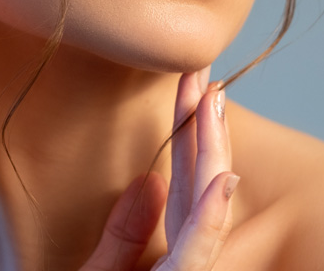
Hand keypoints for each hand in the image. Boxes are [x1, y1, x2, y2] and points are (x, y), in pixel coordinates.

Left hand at [81, 69, 237, 269]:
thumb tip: (151, 180)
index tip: (191, 86)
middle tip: (202, 72)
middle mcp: (182, 265)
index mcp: (168, 258)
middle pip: (198, 189)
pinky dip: (209, 220)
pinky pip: (192, 257)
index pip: (184, 187)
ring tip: (213, 101)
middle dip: (204, 127)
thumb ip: (123, 235)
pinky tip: (223, 180)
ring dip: (212, 154)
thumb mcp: (100, 270)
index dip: (190, 134)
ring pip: (206, 215)